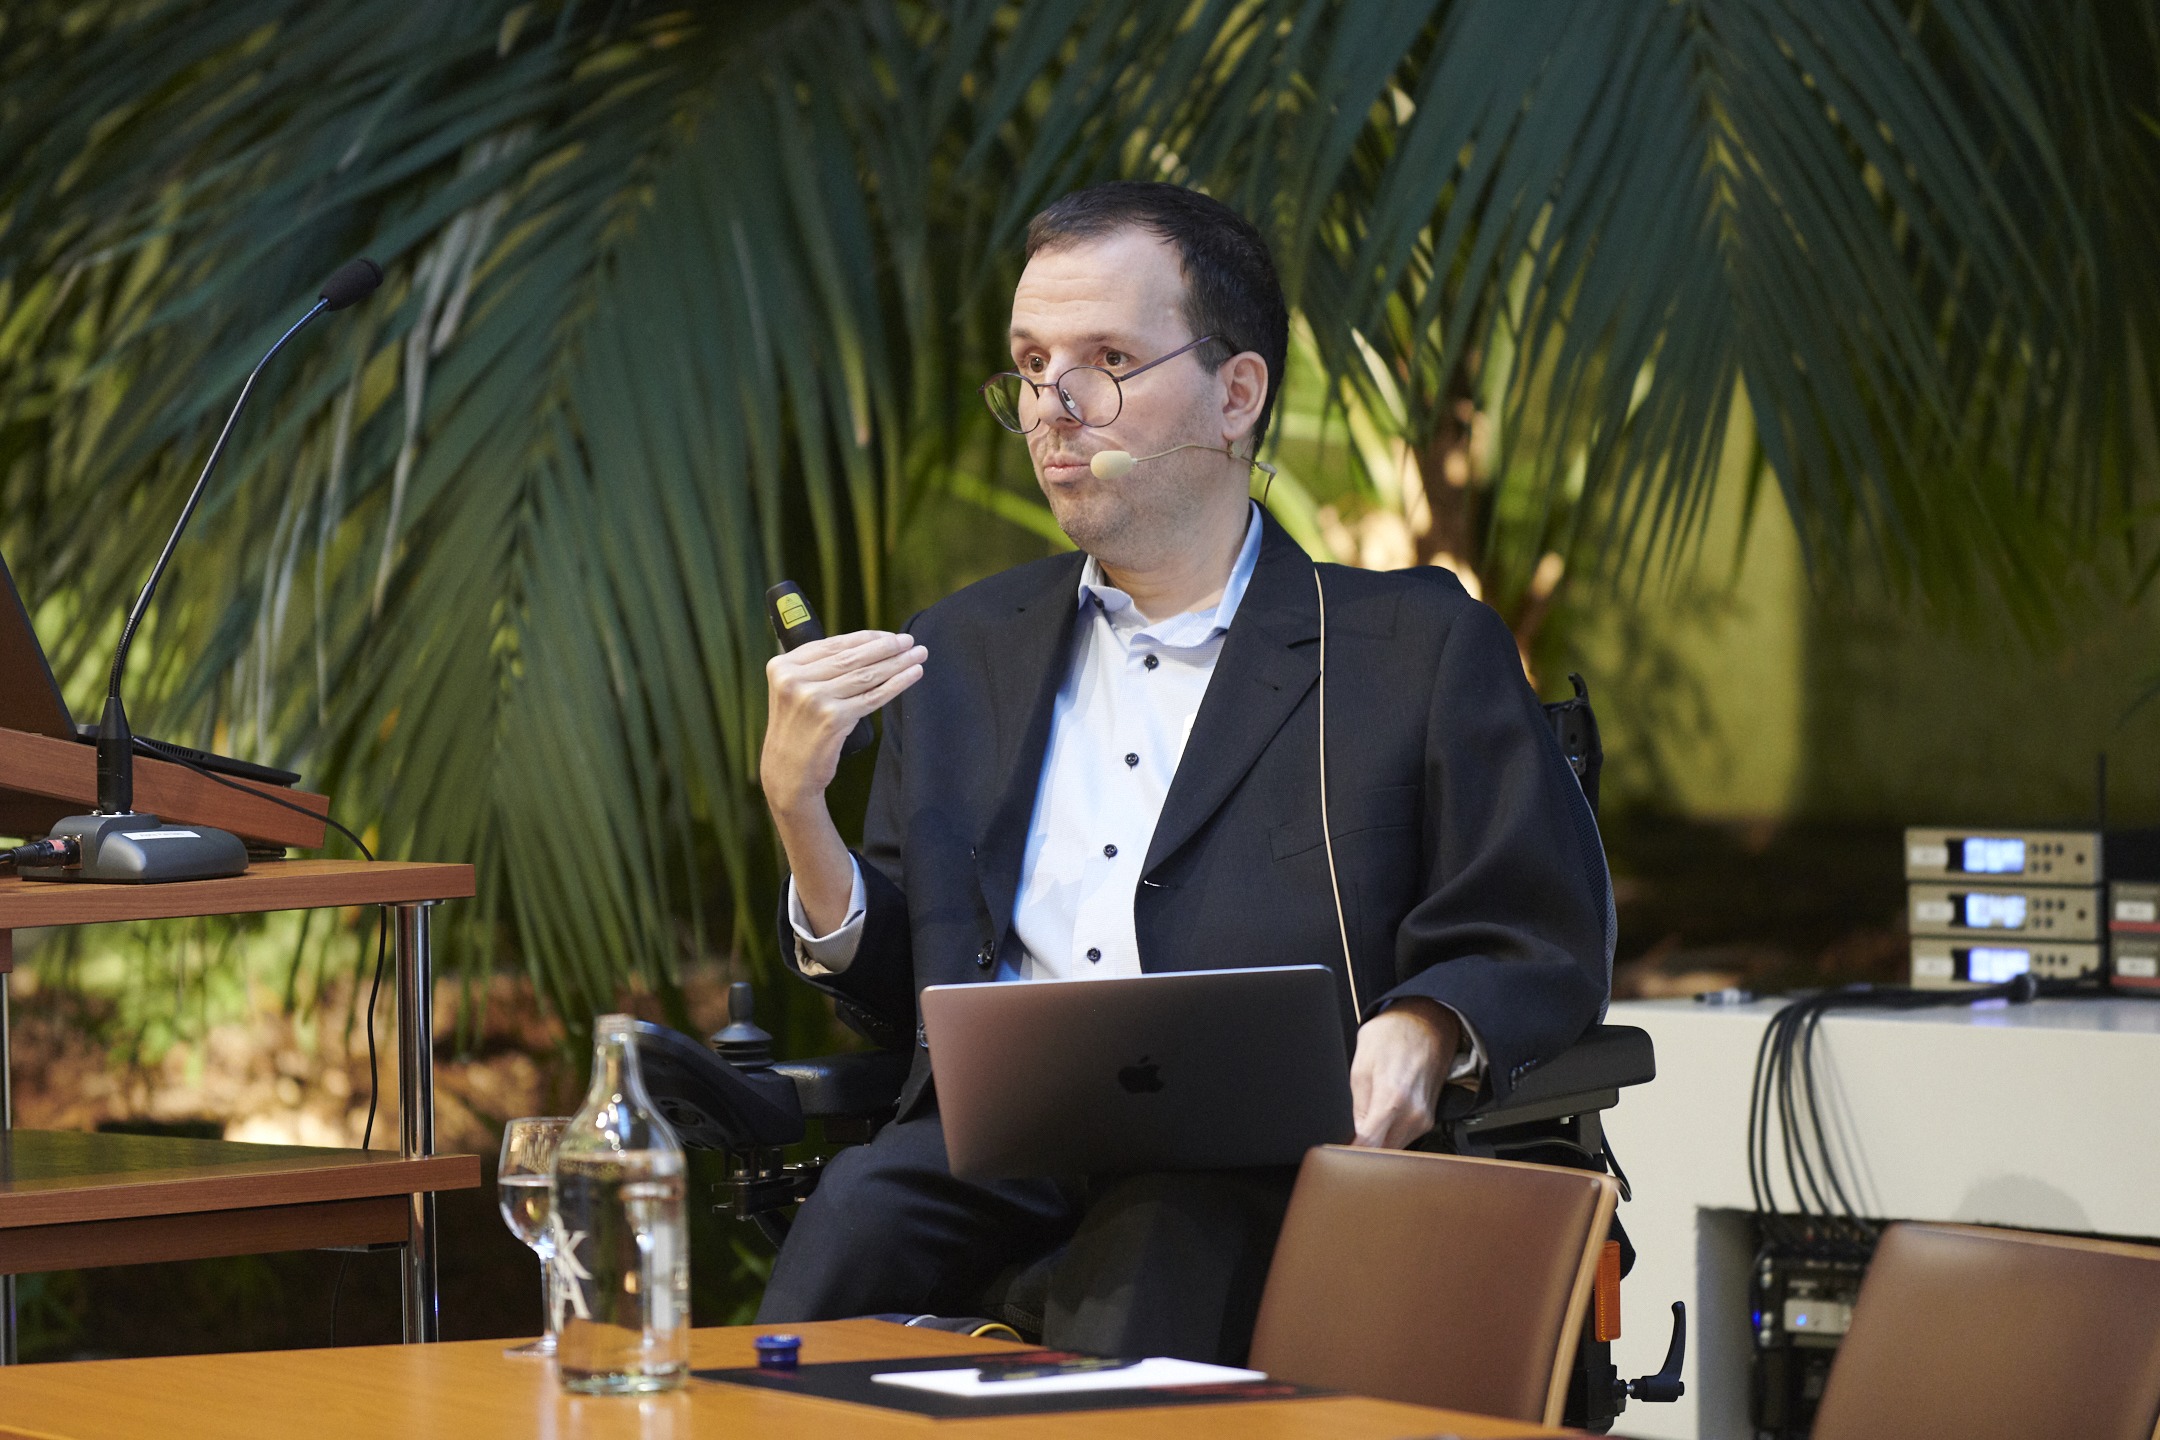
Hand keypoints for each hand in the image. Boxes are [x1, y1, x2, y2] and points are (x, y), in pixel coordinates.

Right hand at [760, 630, 925, 814]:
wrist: (787, 773)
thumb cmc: (797, 731)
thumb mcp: (793, 692)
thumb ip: (815, 669)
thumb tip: (865, 646)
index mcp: (782, 666)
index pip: (833, 645)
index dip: (866, 638)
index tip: (889, 635)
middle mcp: (795, 680)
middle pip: (852, 657)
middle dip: (886, 647)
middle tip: (909, 641)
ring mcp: (813, 699)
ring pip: (865, 675)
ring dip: (897, 663)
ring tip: (918, 655)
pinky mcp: (833, 719)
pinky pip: (872, 697)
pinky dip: (896, 684)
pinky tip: (912, 675)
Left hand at [1348, 998, 1460, 1149]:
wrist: (1426, 1022)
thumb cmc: (1393, 1035)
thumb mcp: (1360, 1065)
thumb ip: (1357, 1106)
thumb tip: (1354, 1132)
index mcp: (1392, 1099)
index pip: (1369, 1146)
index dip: (1350, 1154)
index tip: (1337, 1155)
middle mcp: (1413, 1114)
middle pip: (1383, 1153)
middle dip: (1363, 1151)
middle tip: (1346, 1142)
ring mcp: (1424, 1119)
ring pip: (1395, 1148)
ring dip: (1377, 1144)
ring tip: (1363, 1128)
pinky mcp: (1429, 1119)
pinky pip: (1405, 1138)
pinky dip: (1390, 1135)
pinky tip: (1380, 1121)